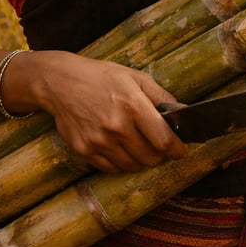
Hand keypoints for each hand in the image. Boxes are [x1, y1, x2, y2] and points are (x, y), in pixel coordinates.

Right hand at [22, 52, 187, 173]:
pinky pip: (112, 168)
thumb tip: (184, 111)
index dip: (177, 149)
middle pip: (150, 157)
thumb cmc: (103, 77)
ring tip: (138, 143)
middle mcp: (116, 126)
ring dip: (141, 159)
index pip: (163, 140)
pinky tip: (119, 146)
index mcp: (133, 105)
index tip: (181, 150)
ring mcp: (99, 141)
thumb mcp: (136, 77)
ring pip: (132, 166)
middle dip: (160, 154)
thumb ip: (161, 96)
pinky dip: (121, 162)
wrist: (62, 83)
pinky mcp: (84, 151)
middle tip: (158, 144)